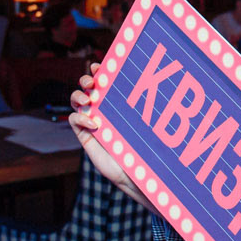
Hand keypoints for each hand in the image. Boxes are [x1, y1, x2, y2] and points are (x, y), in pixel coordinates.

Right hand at [69, 64, 147, 206]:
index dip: (100, 71)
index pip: (105, 83)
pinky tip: (94, 123)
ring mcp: (92, 122)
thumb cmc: (146, 150)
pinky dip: (80, 118)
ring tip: (88, 98)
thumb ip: (150, 110)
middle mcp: (104, 111)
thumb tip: (166, 89)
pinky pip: (75, 121)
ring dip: (78, 95)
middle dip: (85, 79)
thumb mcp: (147, 126)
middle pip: (87, 88)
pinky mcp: (85, 136)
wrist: (136, 175)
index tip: (101, 65)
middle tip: (92, 81)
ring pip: (77, 101)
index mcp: (118, 105)